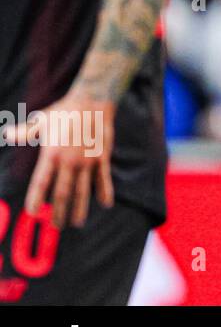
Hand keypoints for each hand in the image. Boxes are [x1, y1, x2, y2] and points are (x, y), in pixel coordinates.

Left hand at [2, 93, 115, 227]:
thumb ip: (25, 132)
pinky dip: (105, 192)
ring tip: (76, 223)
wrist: (93, 100)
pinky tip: (105, 204)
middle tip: (56, 226)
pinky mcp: (101, 157)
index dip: (37, 199)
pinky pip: (103, 178)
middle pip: (63, 193)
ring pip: (83, 190)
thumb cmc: (64, 111)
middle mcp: (69, 161)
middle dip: (59, 212)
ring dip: (80, 209)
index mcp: (52, 154)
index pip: (41, 182)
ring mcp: (87, 160)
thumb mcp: (42, 121)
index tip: (34, 212)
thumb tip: (6, 134)